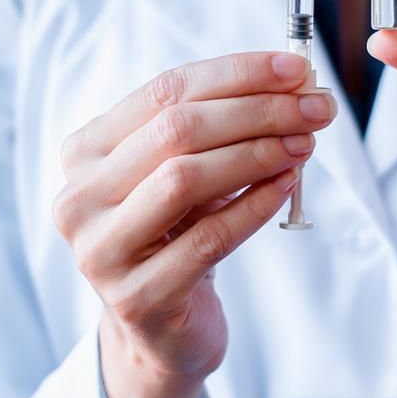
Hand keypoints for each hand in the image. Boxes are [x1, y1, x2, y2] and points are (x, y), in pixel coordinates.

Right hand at [53, 53, 336, 397]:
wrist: (160, 328)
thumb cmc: (178, 233)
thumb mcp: (187, 171)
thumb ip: (222, 128)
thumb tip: (295, 84)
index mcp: (86, 150)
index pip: (166, 90)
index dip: (237, 73)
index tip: (296, 69)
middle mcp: (80, 196)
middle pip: (177, 130)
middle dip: (258, 110)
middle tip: (316, 107)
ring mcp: (101, 250)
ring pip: (186, 178)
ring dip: (258, 153)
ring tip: (305, 143)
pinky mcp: (136, 297)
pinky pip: (208, 238)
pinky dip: (255, 205)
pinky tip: (287, 185)